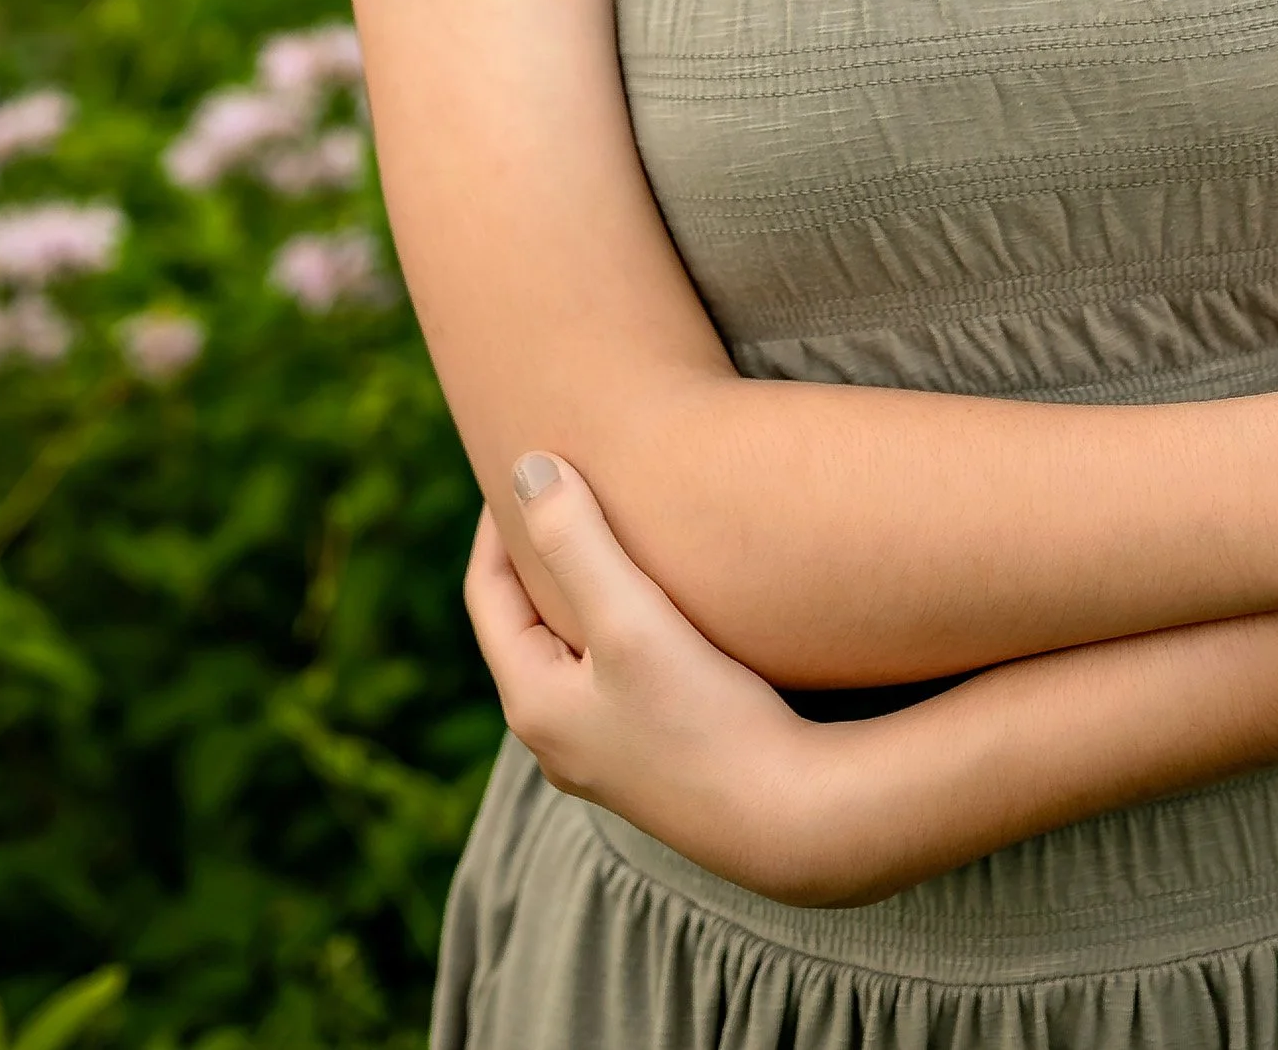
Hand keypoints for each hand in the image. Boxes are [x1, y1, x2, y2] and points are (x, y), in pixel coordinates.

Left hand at [466, 455, 879, 904]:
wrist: (789, 817)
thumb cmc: (705, 718)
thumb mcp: (631, 619)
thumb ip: (574, 541)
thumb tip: (525, 467)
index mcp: (532, 702)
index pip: (487, 594)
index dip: (498, 525)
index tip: (523, 461)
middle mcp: (555, 735)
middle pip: (525, 622)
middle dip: (539, 554)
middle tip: (562, 487)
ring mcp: (602, 753)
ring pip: (571, 649)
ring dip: (581, 589)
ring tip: (610, 532)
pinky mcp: (650, 758)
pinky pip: (611, 675)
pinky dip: (618, 624)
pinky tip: (658, 605)